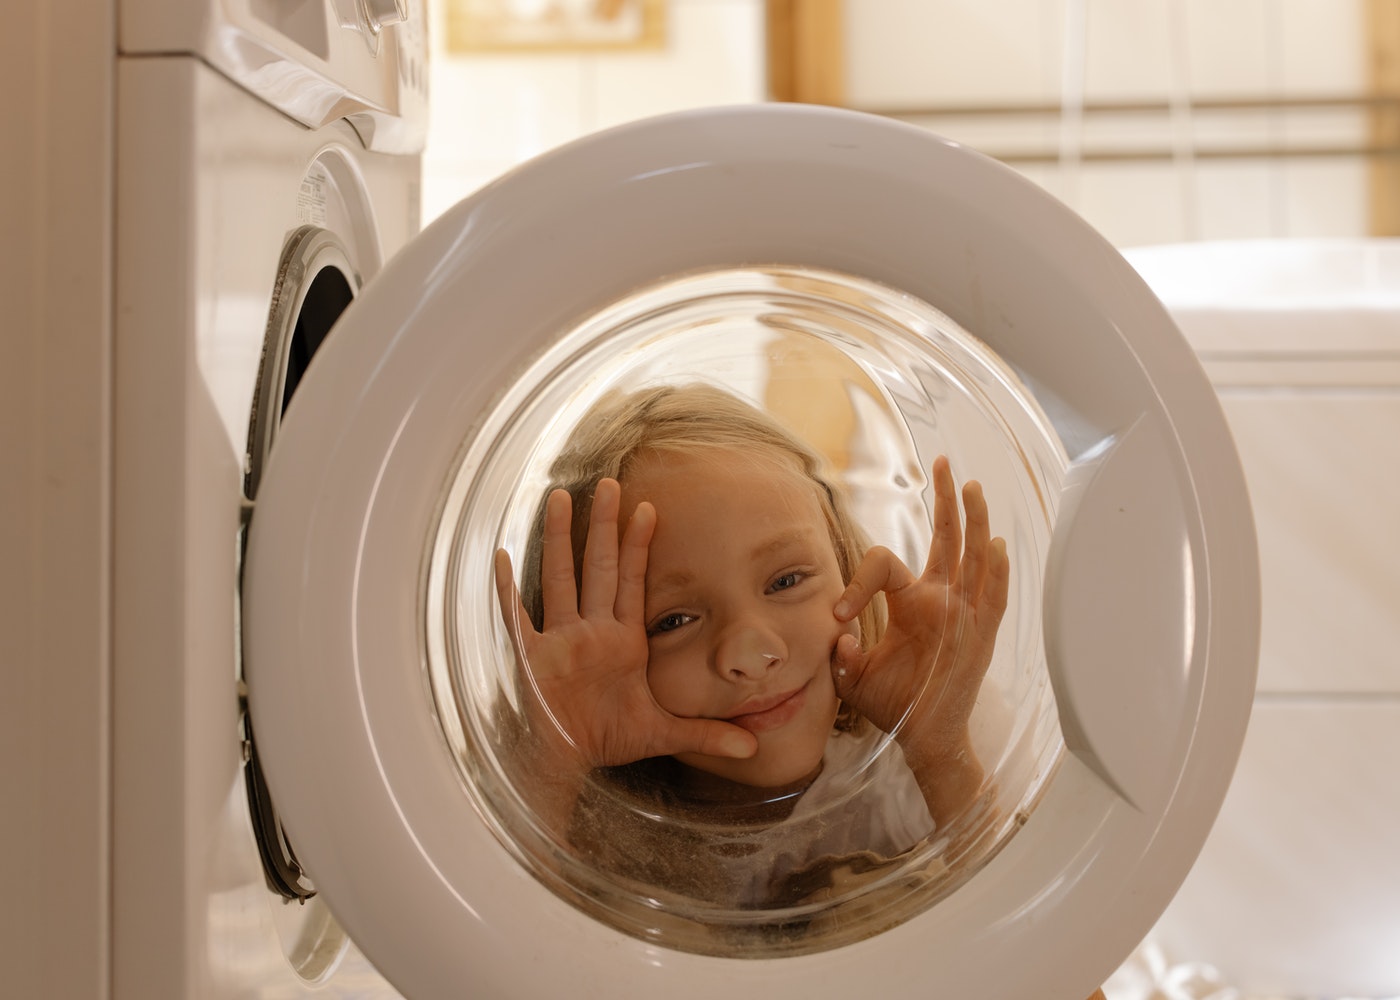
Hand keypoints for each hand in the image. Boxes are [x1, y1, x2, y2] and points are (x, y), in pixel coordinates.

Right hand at [494, 479, 757, 771]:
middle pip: (598, 568)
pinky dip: (507, 589)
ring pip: (560, 579)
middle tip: (609, 482)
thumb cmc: (606, 740)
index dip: (639, 546)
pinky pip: (517, 616)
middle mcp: (591, 631)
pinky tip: (501, 556)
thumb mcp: (663, 733)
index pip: (632, 582)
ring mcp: (560, 640)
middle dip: (603, 526)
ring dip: (559, 540)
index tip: (649, 508)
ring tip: (560, 498)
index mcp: (622, 641)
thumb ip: (707, 735)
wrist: (565, 763)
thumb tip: (753, 748)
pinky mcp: (531, 657)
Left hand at [830, 457, 1008, 812]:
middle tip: (945, 464)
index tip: (840, 618)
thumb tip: (838, 632)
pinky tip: (995, 543)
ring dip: (972, 521)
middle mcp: (941, 601)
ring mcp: (964, 615)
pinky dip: (996, 573)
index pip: (884, 565)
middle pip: (946, 539)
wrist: (925, 740)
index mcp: (911, 604)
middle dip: (945, 501)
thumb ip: (841, 652)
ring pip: (971, 558)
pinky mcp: (981, 637)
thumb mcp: (855, 675)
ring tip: (970, 486)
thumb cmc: (894, 705)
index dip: (857, 583)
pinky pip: (993, 599)